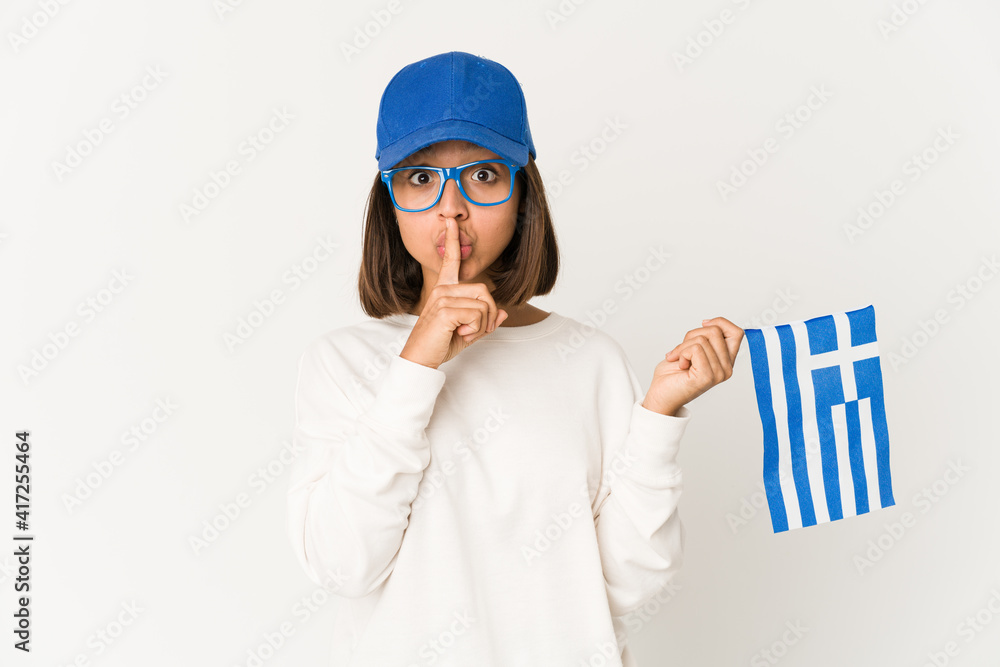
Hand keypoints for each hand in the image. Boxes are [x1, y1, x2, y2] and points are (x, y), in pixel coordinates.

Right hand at [399, 217, 508, 368]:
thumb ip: (485, 321)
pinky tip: (460, 334)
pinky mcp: (445, 310)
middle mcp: (443, 289)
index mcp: (445, 289)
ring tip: (465, 333)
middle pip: (484, 291)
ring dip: (482, 324)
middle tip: (474, 330)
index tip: (451, 221)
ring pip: (483, 304)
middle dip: (488, 314)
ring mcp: (442, 297)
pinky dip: (476, 329)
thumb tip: (503, 313)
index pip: (451, 260)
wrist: (421, 358)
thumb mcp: (468, 332)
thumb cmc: (440, 343)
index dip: (453, 240)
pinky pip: (477, 315)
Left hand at [642, 317, 743, 415]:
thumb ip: (705, 338)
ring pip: (702, 339)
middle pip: (716, 331)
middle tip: (682, 350)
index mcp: (726, 361)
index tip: (703, 325)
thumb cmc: (673, 374)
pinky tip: (680, 365)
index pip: (737, 332)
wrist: (660, 395)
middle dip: (692, 335)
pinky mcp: (706, 377)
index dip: (720, 322)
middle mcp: (726, 368)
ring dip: (683, 346)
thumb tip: (709, 323)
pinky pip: (695, 349)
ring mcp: (718, 374)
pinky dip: (681, 353)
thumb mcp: (692, 348)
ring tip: (680, 360)